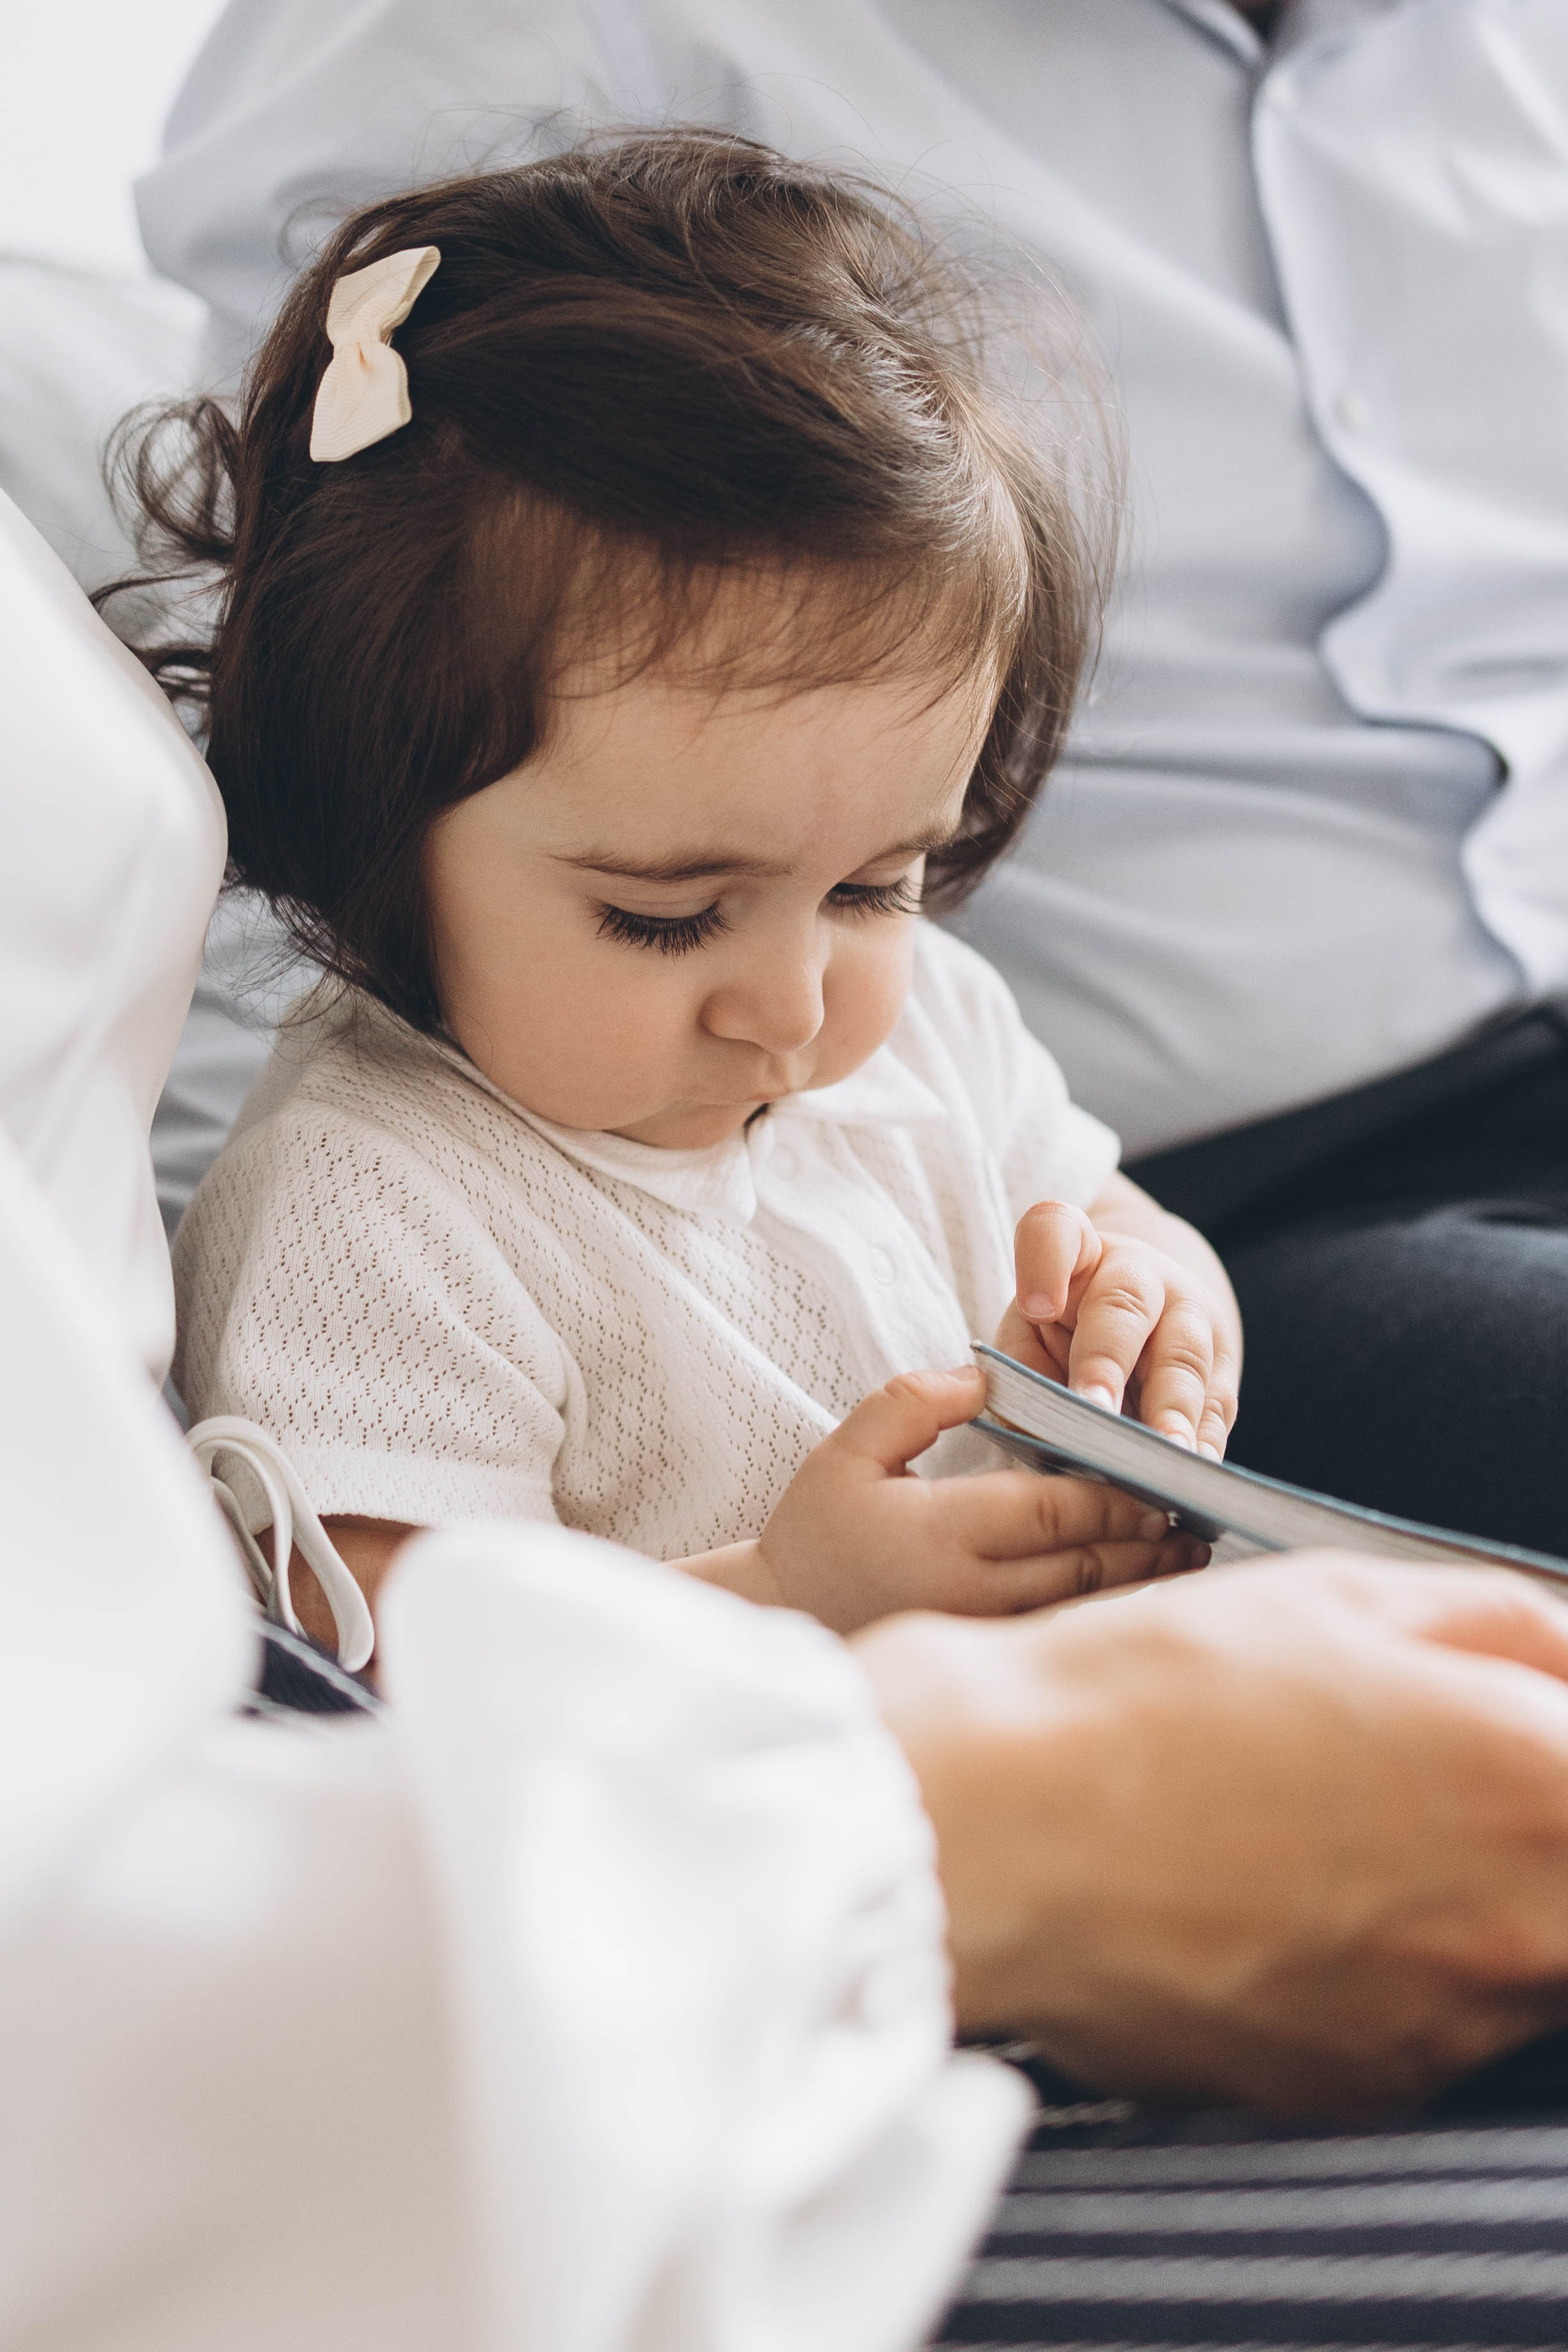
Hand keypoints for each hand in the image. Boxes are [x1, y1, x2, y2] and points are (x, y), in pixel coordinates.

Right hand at [754, 1365, 1204, 1634]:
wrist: (784, 1617)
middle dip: (1146, 1538)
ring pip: (1082, 1605)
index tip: (1160, 1476)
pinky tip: (1140, 1592)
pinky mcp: (980, 1655)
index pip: (1054, 1511)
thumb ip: (914, 1401)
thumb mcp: (848, 1449)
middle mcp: (971, 1589)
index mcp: (942, 1530)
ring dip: (1141, 1580)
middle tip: (1197, 1514)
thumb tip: (986, 1374)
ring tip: (1189, 1554)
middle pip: (1084, 1563)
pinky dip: (1106, 1612)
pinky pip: (1059, 1633)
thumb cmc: (818, 1528)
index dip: (1115, 1496)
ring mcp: (979, 1631)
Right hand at [859, 1554, 1567, 2116]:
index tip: (1513, 1725)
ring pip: (1512, 1960)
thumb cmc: (1147, 1700)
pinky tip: (1269, 1894)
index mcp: (1535, 1784)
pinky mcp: (1355, 2089)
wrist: (995, 1829)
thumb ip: (1505, 1626)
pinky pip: (1417, 2022)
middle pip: (1566, 1884)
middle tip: (1417, 1777)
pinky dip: (1372, 1967)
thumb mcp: (1340, 1593)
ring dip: (1456, 1900)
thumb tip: (1564, 1652)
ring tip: (1316, 1827)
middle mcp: (1518, 1929)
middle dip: (1521, 1827)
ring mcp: (1441, 2027)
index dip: (1551, 1738)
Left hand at [999, 1186, 1239, 1454]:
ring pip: (1184, 1357)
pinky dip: (1206, 1441)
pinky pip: (1219, 1403)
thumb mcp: (1029, 1334)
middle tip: (1096, 1412)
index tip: (1035, 1306)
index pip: (1056, 1232)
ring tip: (1161, 1455)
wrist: (1147, 1310)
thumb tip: (1030, 1434)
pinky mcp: (1223, 1363)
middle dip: (1110, 1362)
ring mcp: (1190, 1314)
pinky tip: (1194, 1474)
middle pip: (1126, 1307)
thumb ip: (1021, 1372)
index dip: (1045, 1264)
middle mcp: (1138, 1273)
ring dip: (1172, 1411)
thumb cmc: (1067, 1328)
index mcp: (1077, 1254)